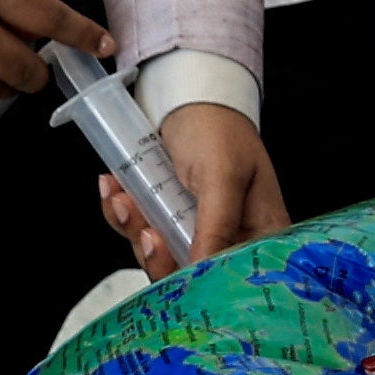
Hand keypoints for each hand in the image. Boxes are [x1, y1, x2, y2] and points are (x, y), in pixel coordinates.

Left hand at [129, 102, 281, 269]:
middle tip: (143, 231)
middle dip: (156, 254)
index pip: (231, 277)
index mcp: (259, 234)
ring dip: (133, 228)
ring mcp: (194, 230)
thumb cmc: (219, 129)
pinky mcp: (166, 219)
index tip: (170, 264)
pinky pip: (139, 233)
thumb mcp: (222, 177)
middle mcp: (229, 239)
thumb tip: (202, 274)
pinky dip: (122, 215)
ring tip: (121, 198)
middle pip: (189, 275)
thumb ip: (215, 227)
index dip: (198, 282)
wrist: (190, 93)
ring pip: (157, 255)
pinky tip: (114, 190)